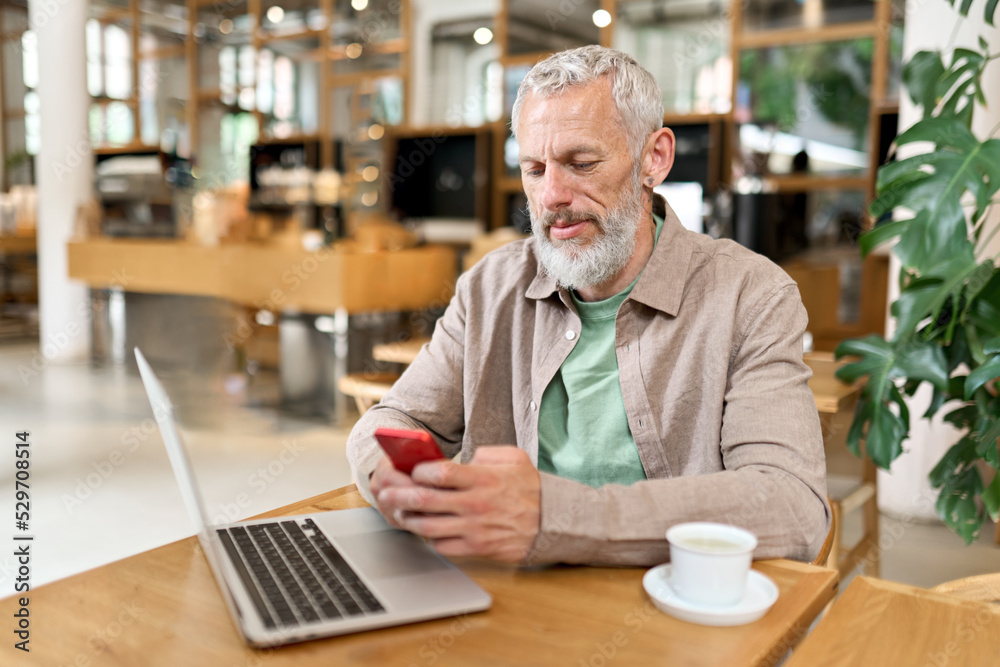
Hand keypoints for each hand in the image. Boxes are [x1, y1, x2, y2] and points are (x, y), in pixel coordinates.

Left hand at [375, 446, 540, 562]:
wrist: (552, 523)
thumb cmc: (532, 489)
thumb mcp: (515, 458)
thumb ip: (488, 453)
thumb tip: (467, 458)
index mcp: (483, 479)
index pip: (440, 473)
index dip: (420, 472)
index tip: (413, 470)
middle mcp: (475, 504)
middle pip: (426, 499)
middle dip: (400, 495)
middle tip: (386, 493)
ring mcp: (475, 528)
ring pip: (429, 526)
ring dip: (409, 520)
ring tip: (400, 514)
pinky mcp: (477, 547)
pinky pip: (444, 546)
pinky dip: (430, 539)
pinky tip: (425, 531)